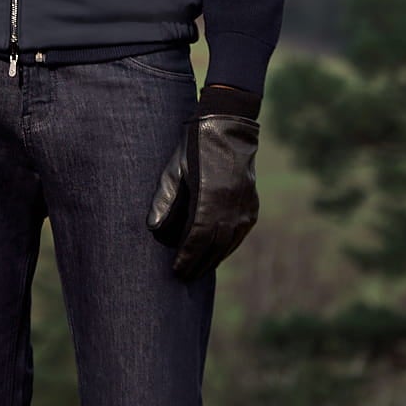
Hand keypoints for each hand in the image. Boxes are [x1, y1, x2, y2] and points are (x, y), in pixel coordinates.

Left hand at [146, 112, 260, 279]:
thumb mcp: (174, 169)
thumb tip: (153, 229)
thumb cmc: (195, 147)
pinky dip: (227, 247)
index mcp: (210, 198)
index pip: (197, 239)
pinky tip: (216, 253)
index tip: (176, 270)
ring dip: (213, 259)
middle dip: (198, 265)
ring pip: (229, 244)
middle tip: (184, 277)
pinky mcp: (252, 206)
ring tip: (198, 270)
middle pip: (214, 247)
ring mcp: (244, 207)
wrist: (228, 128)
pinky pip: (239, 234)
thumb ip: (165, 199)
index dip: (186, 258)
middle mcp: (231, 207)